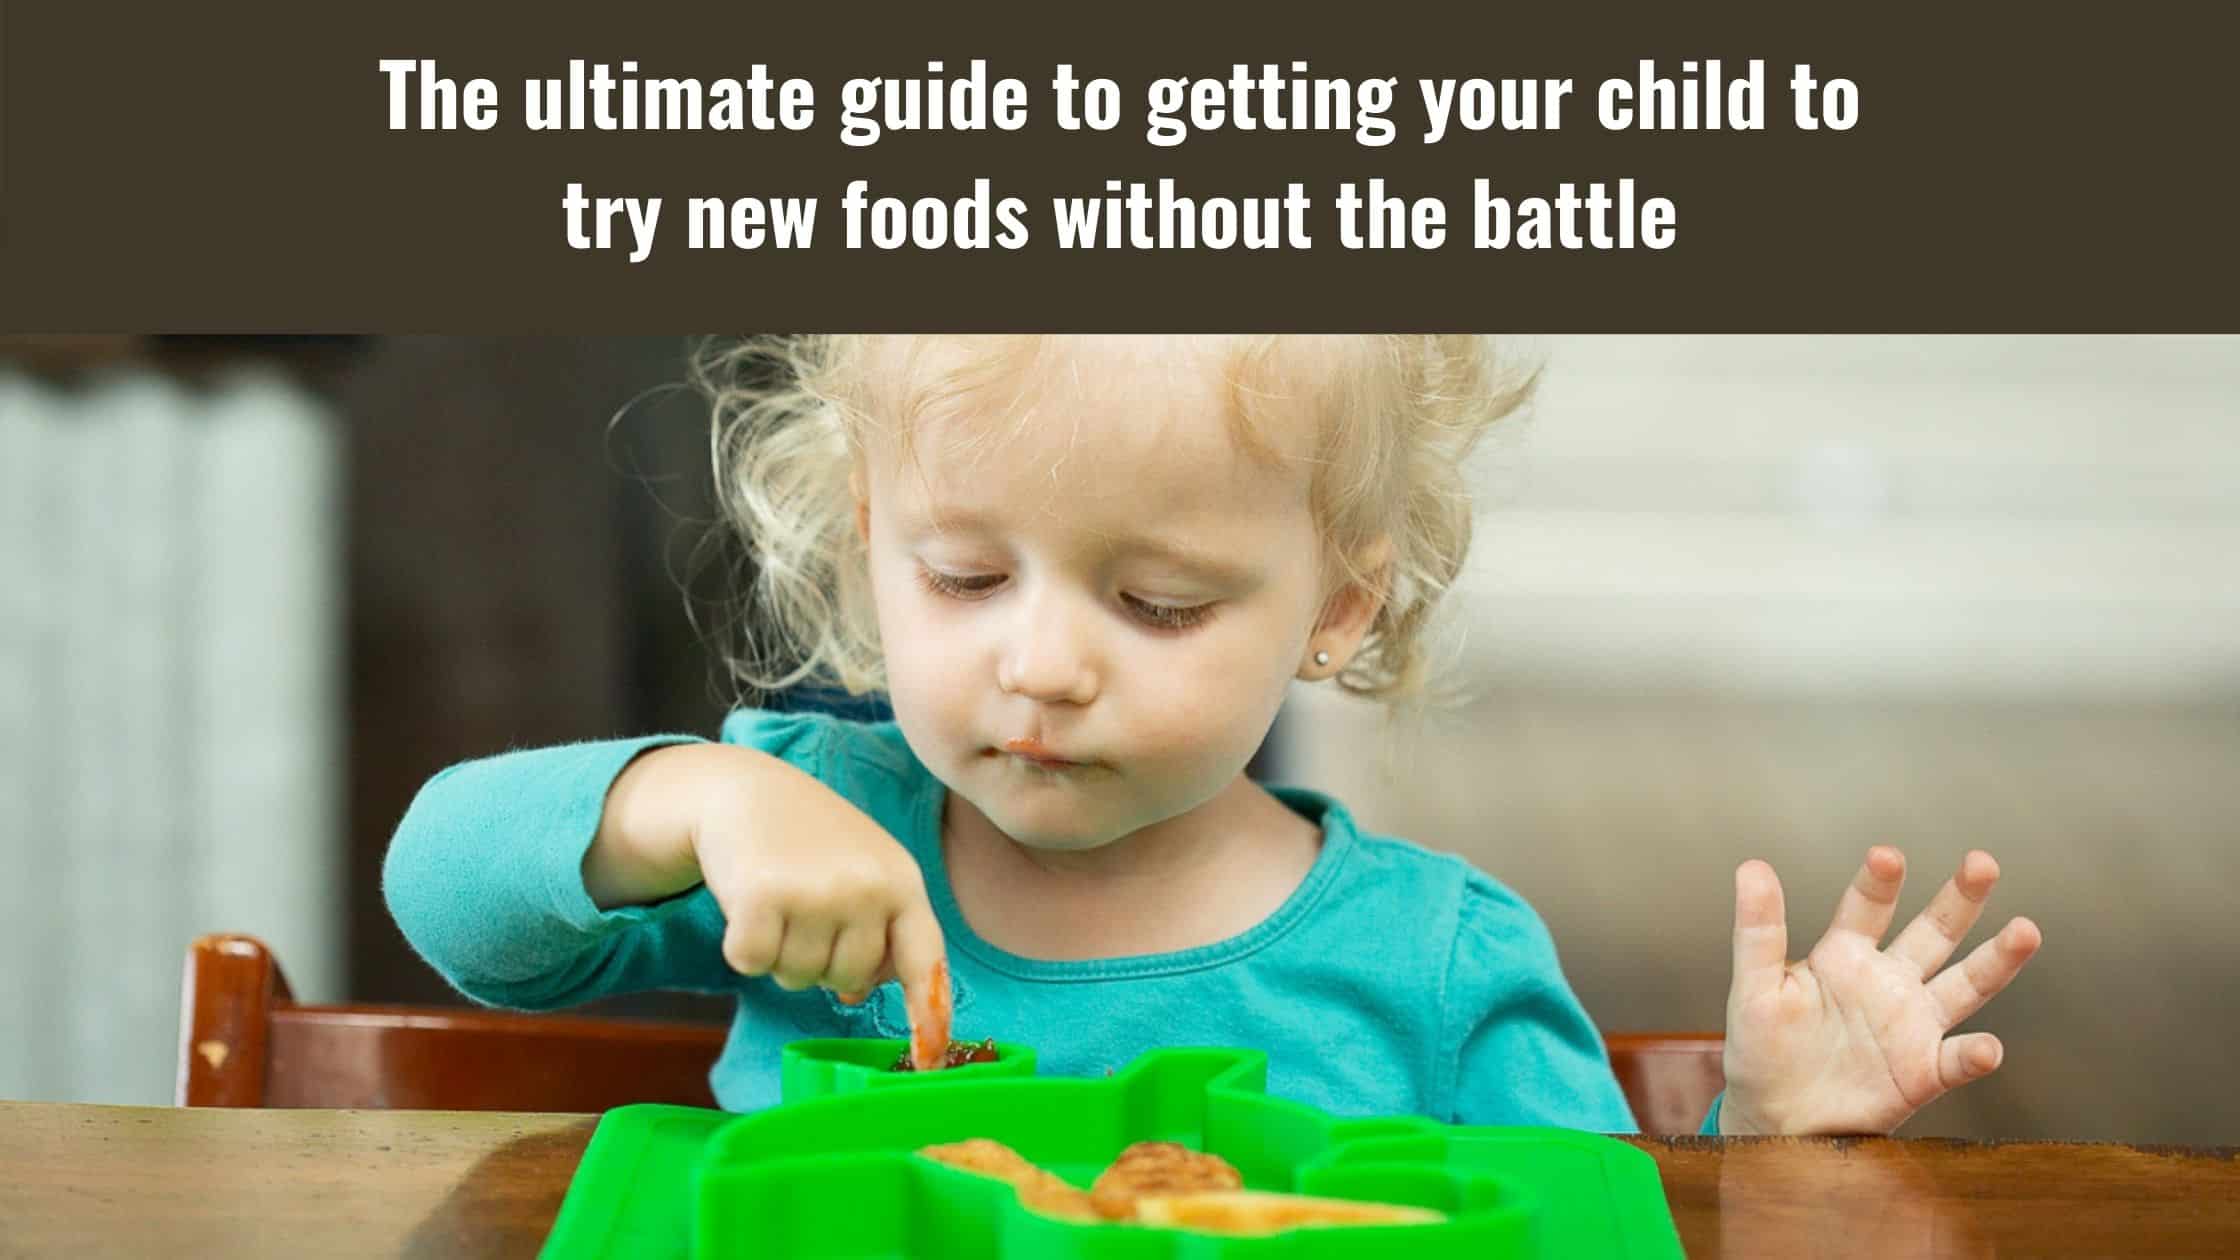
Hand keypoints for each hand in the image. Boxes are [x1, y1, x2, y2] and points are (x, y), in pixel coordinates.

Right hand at [600, 744, 952, 1066]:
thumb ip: (876, 933)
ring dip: (781, 952)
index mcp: (904, 883)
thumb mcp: (863, 875)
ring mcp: (817, 893)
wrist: (747, 791)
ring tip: (781, 900)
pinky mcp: (763, 898)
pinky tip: (747, 903)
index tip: (930, 1059)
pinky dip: (741, 946)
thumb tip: (857, 995)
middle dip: (822, 960)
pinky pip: (752, 963)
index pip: (926, 961)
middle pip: (849, 980)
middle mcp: (868, 888)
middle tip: (806, 910)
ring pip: (798, 977)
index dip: (927, 1015)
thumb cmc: (812, 842)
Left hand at [1719, 847, 2041, 1134]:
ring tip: (2025, 931)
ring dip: (1995, 960)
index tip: (1886, 857)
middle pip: (1933, 932)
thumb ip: (1758, 931)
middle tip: (1982, 864)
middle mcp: (1888, 981)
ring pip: (1965, 984)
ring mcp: (1912, 1025)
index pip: (1867, 907)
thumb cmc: (1763, 1049)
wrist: (1775, 1118)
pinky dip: (1975, 1054)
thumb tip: (1752, 867)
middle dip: (1959, 899)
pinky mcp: (1923, 1072)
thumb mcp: (1754, 988)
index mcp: (1845, 955)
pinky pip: (1956, 1060)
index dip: (1879, 882)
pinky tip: (1987, 1048)